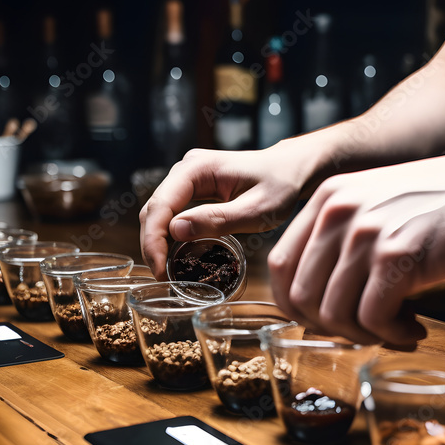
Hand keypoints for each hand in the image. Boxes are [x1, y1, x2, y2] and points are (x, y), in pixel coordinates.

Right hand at [139, 143, 315, 277]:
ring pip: (159, 212)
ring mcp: (187, 178)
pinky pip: (172, 212)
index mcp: (197, 168)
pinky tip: (174, 255)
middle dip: (152, 244)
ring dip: (158, 241)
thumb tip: (176, 230)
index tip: (159, 269)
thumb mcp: (256, 209)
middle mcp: (186, 169)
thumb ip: (218, 219)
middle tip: (162, 276)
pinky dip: (168, 235)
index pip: (161, 205)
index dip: (154, 240)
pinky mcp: (193, 189)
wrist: (292, 170)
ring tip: (166, 270)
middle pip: (154, 209)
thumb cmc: (281, 186)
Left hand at [268, 155, 444, 344]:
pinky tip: (415, 329)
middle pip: (301, 297)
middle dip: (332, 328)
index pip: (279, 267)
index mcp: (326, 200)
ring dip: (365, 336)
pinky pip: (373, 318)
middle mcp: (337, 212)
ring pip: (334, 314)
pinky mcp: (398, 256)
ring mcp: (366, 233)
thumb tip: (315, 313)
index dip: (297, 307)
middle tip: (368, 332)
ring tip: (397, 330)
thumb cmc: (442, 207)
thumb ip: (342, 246)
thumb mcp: (377, 209)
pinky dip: (392, 336)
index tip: (327, 322)